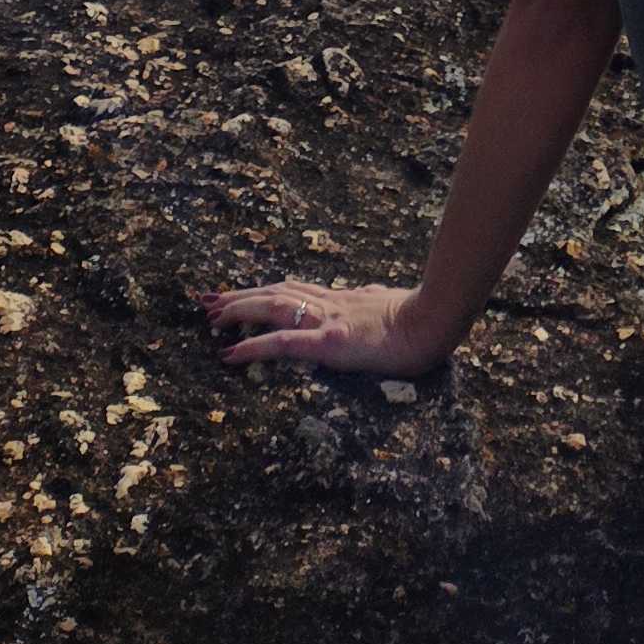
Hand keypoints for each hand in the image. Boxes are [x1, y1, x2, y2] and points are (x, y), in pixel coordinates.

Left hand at [200, 279, 451, 375]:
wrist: (437, 320)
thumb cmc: (423, 317)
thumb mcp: (390, 304)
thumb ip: (373, 301)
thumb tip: (371, 293)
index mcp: (343, 299)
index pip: (294, 289)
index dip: (264, 290)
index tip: (239, 294)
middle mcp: (330, 304)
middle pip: (276, 293)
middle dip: (240, 297)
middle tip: (207, 301)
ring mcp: (327, 321)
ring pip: (272, 308)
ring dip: (238, 312)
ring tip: (210, 318)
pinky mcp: (328, 342)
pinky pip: (282, 343)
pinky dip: (252, 346)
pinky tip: (228, 354)